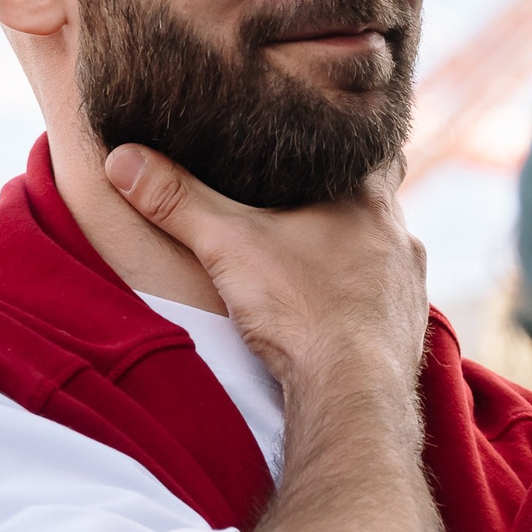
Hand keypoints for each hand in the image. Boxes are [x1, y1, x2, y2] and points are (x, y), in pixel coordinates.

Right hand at [103, 144, 426, 393]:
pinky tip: (334, 309)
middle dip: (347, 200)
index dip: (351, 140)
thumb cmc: (300, 311)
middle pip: (379, 201)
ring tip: (317, 255)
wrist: (349, 394)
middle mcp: (400, 237)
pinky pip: (387, 301)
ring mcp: (409, 286)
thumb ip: (176, 199)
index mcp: (369, 199)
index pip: (375, 146)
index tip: (325, 137)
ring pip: (384, 253)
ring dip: (357, 253)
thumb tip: (121, 159)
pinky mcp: (407, 330)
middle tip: (308, 199)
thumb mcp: (225, 244)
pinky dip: (362, 299)